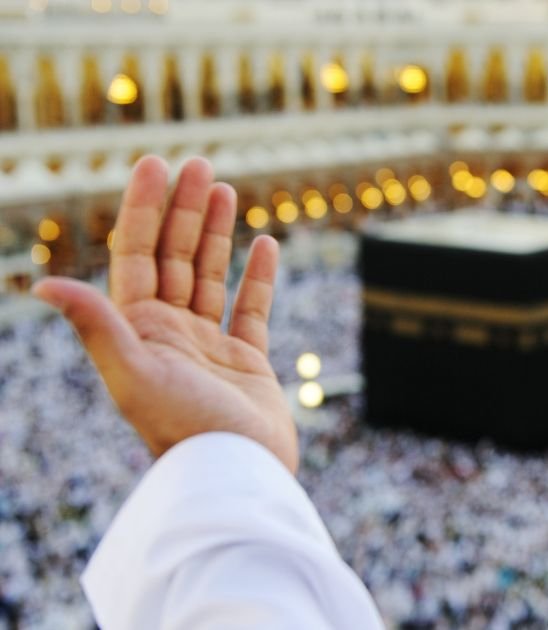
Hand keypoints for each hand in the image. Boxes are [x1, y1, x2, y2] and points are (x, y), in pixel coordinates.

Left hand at [34, 156, 297, 471]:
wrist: (237, 474)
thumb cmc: (184, 429)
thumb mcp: (134, 374)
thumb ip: (97, 326)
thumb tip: (43, 285)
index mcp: (139, 330)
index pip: (138, 255)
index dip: (146, 209)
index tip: (158, 165)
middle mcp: (170, 333)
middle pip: (175, 256)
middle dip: (185, 209)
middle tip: (199, 164)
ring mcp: (209, 346)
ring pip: (210, 274)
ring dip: (216, 232)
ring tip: (226, 189)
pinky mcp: (247, 362)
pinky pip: (252, 308)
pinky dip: (259, 275)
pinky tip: (266, 243)